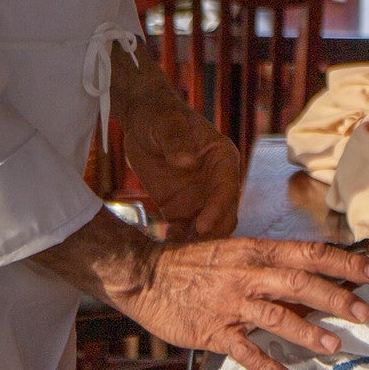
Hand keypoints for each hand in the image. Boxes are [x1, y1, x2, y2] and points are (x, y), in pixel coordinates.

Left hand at [120, 93, 243, 241]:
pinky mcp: (178, 208)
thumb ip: (177, 141)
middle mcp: (216, 182)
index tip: (201, 226)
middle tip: (190, 250)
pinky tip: (162, 249)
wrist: (141, 121)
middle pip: (224, 215)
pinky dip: (176, 242)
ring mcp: (199, 198)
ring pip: (207, 229)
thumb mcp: (167, 123)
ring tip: (175, 255)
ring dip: (195, 243)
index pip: (227, 189)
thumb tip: (187, 162)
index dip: (217, 209)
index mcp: (223, 159)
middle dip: (211, 234)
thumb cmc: (159, 115)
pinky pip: (182, 231)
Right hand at [129, 237, 368, 369]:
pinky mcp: (212, 330)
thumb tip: (314, 283)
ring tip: (333, 346)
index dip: (345, 262)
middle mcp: (248, 274)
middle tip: (365, 313)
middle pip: (300, 283)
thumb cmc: (195, 264)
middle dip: (336, 298)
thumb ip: (272, 269)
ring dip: (307, 332)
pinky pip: (243, 351)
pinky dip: (266, 366)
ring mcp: (230, 303)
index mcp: (258, 251)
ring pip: (276, 316)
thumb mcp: (237, 254)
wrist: (146, 274)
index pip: (311, 253)